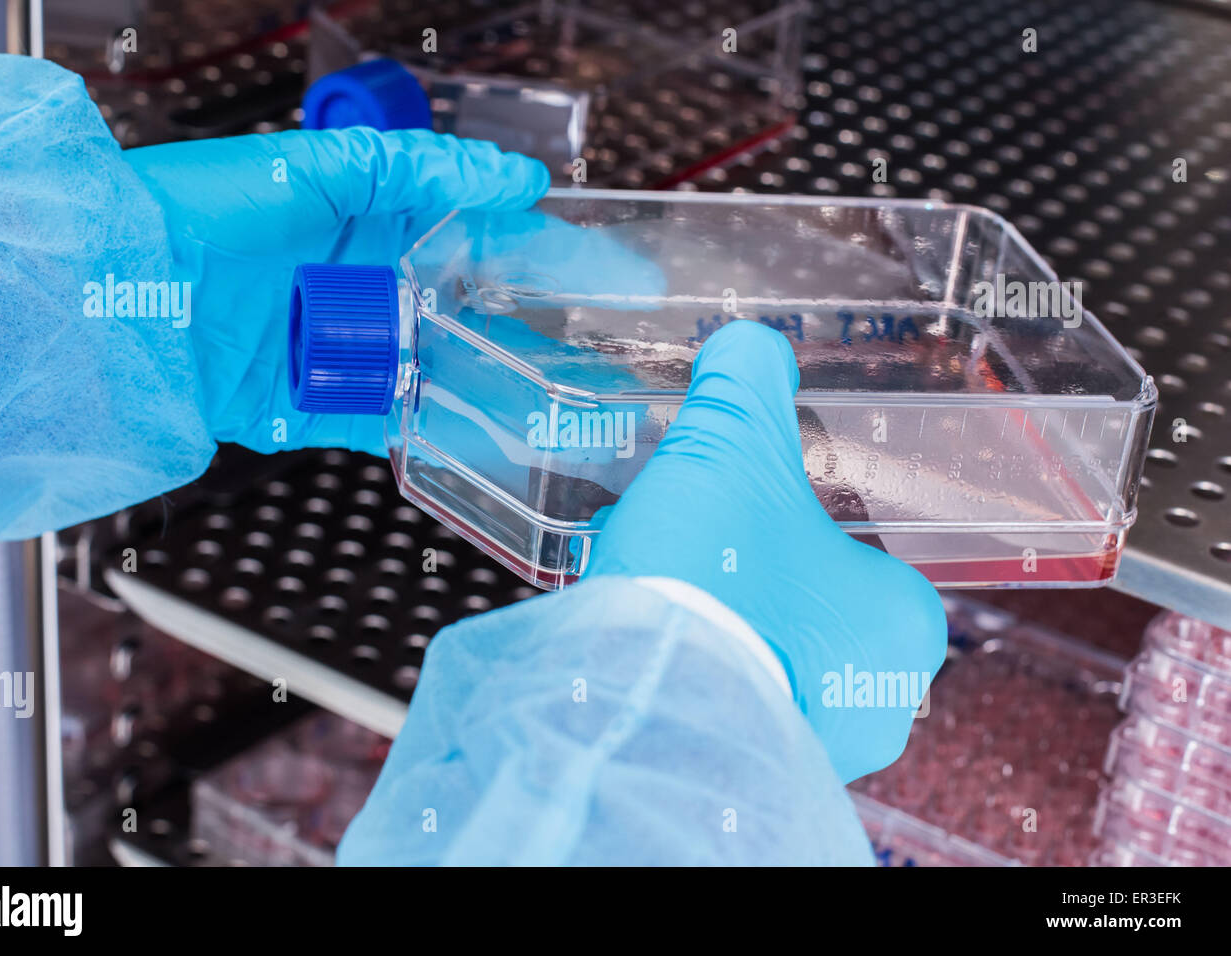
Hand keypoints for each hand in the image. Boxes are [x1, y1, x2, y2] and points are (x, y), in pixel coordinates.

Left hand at [124, 127, 548, 454]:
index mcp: (359, 225)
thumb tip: (507, 174)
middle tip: (578, 347)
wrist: (117, 292)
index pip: (460, 236)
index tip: (577, 262)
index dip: (518, 248)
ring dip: (479, 388)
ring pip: (425, 373)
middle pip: (451, 312)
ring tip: (541, 403)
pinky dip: (420, 437)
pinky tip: (471, 441)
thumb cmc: (198, 212)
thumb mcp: (316, 170)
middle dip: (512, 330)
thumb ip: (415, 170)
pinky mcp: (307, 407)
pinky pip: (377, 425)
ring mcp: (336, 350)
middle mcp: (354, 289)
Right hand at [585, 320, 946, 782]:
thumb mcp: (731, 448)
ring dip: (715, 622)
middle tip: (692, 547)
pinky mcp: (755, 783)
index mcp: (903, 621)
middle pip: (809, 611)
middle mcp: (878, 701)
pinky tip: (643, 638)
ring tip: (653, 585)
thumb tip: (747, 345)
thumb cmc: (719, 580)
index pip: (865, 560)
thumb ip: (746, 382)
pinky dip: (692, 669)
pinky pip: (730, 707)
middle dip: (746, 575)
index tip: (747, 519)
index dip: (798, 530)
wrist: (649, 702)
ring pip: (765, 658)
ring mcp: (818, 751)